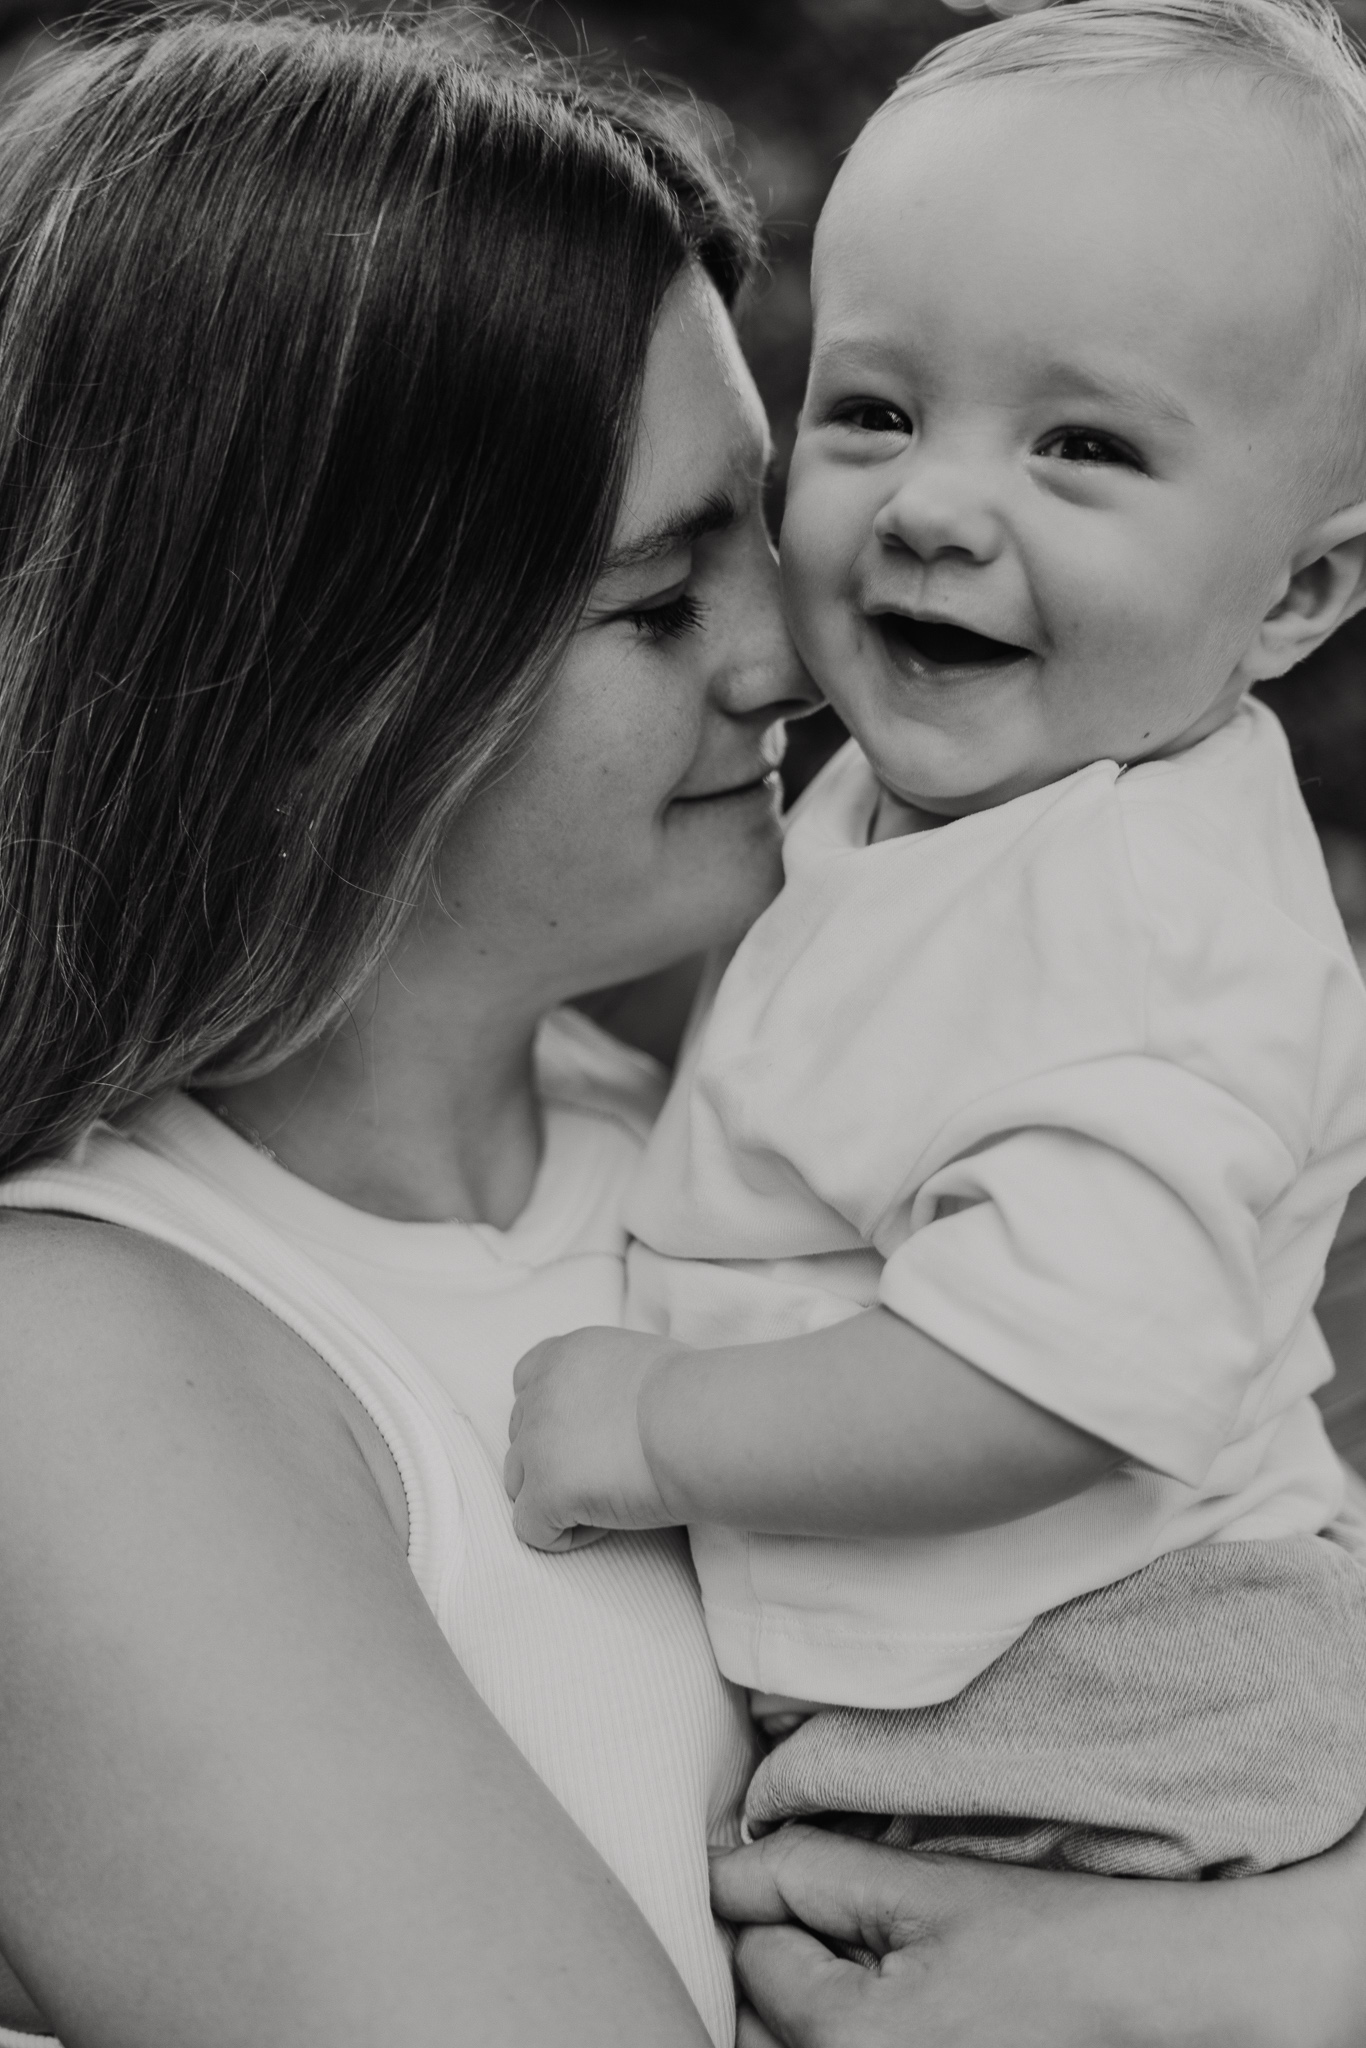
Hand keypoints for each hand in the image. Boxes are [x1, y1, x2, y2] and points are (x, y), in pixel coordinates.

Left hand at [504, 1327, 683, 1551]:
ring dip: (556, 1497)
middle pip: (521, 1438)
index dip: (551, 1418)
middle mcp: (540, 1392)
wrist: (702, 1423)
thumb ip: (609, 1380)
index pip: (526, 1383)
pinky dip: (565, 1535)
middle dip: (555, 1460)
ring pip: (518, 1483)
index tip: (588, 1436)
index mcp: (565, 1355)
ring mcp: (536, 1442)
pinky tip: (609, 1522)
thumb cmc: (697, 1397)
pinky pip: (532, 1529)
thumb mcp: (642, 1362)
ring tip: (611, 1499)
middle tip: (611, 1471)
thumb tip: (619, 1408)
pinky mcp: (545, 1490)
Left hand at [710, 1821, 1365, 2047]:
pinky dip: (857, 2029)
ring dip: (817, 2003)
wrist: (1169, 2002)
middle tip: (871, 1930)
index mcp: (843, 2042)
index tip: (847, 1886)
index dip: (786, 1903)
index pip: (750, 1956)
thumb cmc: (1055, 1941)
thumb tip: (720, 1873)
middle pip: (761, 2025)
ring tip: (905, 1971)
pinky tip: (923, 2005)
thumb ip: (804, 1872)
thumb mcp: (920, 1888)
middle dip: (788, 1964)